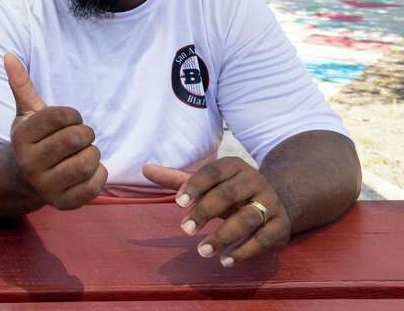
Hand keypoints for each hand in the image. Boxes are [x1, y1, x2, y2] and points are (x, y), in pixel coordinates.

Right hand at [5, 54, 106, 209]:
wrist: (24, 179)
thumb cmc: (34, 139)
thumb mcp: (26, 113)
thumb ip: (21, 85)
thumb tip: (8, 55)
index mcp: (21, 137)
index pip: (62, 116)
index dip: (73, 115)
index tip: (69, 120)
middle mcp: (29, 163)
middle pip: (77, 138)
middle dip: (85, 133)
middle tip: (79, 137)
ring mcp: (45, 186)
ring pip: (88, 161)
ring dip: (92, 154)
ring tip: (82, 153)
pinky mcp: (64, 204)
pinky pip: (96, 184)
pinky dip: (99, 174)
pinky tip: (87, 171)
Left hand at [144, 159, 289, 266]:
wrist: (278, 199)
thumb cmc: (231, 191)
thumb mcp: (208, 183)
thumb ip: (178, 178)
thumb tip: (145, 169)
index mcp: (235, 166)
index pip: (213, 172)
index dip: (195, 185)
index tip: (178, 203)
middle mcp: (255, 182)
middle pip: (229, 194)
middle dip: (205, 211)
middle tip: (185, 230)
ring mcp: (271, 204)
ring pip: (248, 218)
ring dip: (224, 235)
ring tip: (202, 251)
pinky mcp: (281, 226)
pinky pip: (264, 239)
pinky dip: (245, 251)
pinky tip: (226, 260)